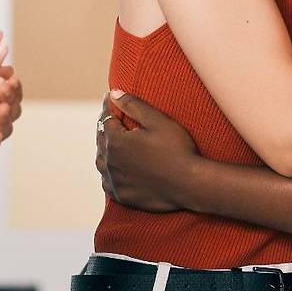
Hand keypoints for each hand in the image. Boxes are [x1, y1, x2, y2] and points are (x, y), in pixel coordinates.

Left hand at [94, 90, 198, 212]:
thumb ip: (133, 105)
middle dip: (104, 127)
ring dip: (103, 150)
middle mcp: (110, 162)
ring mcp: (116, 181)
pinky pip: (108, 182)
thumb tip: (114, 94)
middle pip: (101, 140)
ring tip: (109, 142)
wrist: (190, 184)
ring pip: (101, 162)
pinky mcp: (123, 196)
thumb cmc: (177, 150)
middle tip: (109, 118)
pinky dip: (108, 173)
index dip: (108, 106)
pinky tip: (114, 170)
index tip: (109, 97)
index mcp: (116, 141)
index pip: (106, 119)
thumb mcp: (157, 120)